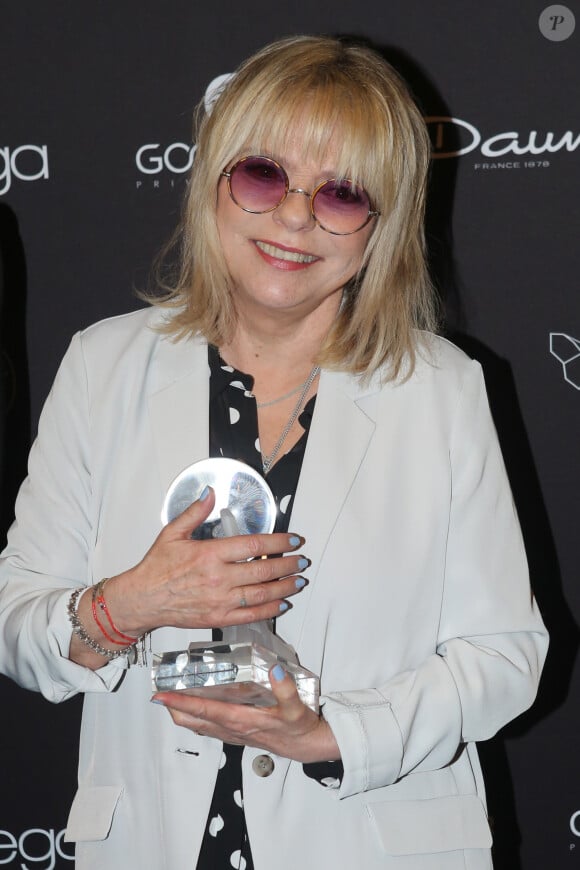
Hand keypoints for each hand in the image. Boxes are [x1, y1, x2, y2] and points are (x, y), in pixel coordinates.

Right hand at [104, 487, 308, 636]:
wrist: (142, 600)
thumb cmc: (156, 568)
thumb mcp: (172, 533)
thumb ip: (194, 512)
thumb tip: (209, 493)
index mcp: (210, 554)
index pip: (254, 546)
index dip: (279, 542)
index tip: (293, 540)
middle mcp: (218, 578)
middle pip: (264, 571)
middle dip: (289, 564)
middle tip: (302, 560)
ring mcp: (220, 600)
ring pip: (262, 594)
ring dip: (285, 587)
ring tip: (299, 580)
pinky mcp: (219, 617)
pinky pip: (251, 615)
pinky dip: (270, 610)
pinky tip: (283, 603)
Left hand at [152, 664, 340, 763]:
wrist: (306, 746)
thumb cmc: (299, 728)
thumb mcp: (296, 707)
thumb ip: (285, 687)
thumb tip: (274, 669)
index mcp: (241, 720)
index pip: (204, 709)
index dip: (180, 701)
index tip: (162, 695)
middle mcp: (231, 728)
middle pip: (191, 720)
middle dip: (172, 708)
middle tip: (160, 692)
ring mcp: (231, 733)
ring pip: (197, 724)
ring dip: (182, 712)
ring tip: (171, 697)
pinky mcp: (236, 734)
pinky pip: (208, 727)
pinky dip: (196, 717)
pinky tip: (196, 707)